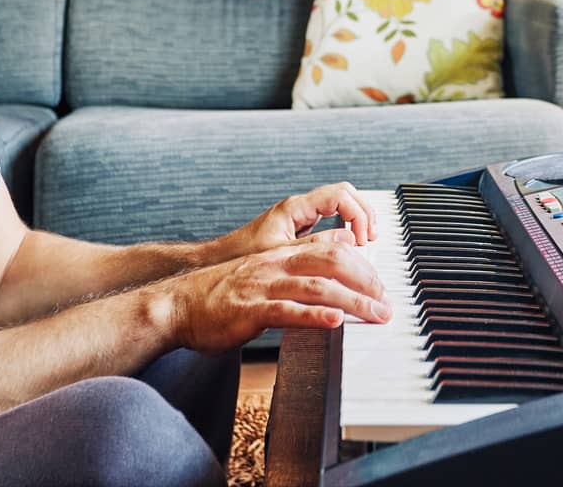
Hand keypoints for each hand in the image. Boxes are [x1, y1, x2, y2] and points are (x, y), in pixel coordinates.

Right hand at [168, 239, 389, 351]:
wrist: (176, 305)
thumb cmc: (222, 292)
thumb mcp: (266, 266)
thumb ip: (302, 254)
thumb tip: (342, 240)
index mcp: (280, 253)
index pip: (332, 248)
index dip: (363, 264)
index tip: (382, 285)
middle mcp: (275, 264)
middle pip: (332, 261)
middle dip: (366, 281)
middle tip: (386, 303)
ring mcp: (262, 286)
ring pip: (316, 286)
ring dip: (352, 301)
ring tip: (376, 314)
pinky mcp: (249, 311)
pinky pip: (286, 312)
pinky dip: (313, 317)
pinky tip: (335, 321)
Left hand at [222, 182, 378, 259]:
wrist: (219, 263)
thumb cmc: (242, 258)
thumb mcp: (281, 255)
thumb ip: (315, 247)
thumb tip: (348, 241)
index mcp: (295, 208)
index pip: (340, 195)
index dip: (358, 215)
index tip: (363, 239)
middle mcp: (299, 207)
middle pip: (345, 194)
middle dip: (364, 212)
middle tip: (372, 237)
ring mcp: (301, 216)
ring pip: (340, 204)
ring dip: (357, 219)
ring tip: (366, 242)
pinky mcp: (300, 228)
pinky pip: (332, 218)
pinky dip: (347, 228)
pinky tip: (350, 247)